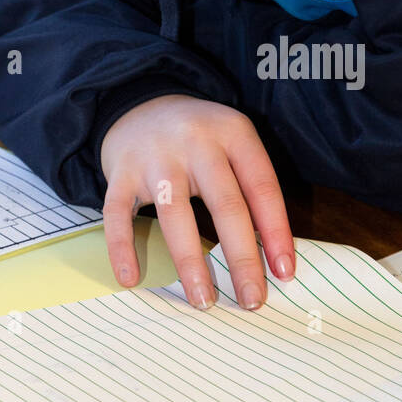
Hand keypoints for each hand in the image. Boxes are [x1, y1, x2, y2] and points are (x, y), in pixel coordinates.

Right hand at [99, 94, 295, 310]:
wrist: (140, 101)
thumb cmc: (198, 137)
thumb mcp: (232, 142)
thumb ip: (250, 186)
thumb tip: (272, 257)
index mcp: (232, 132)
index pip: (261, 187)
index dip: (276, 233)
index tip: (284, 275)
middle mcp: (195, 141)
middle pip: (225, 204)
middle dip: (242, 257)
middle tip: (251, 300)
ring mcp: (155, 156)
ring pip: (175, 213)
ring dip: (190, 262)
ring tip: (203, 300)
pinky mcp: (121, 170)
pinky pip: (118, 213)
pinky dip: (123, 247)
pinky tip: (131, 278)